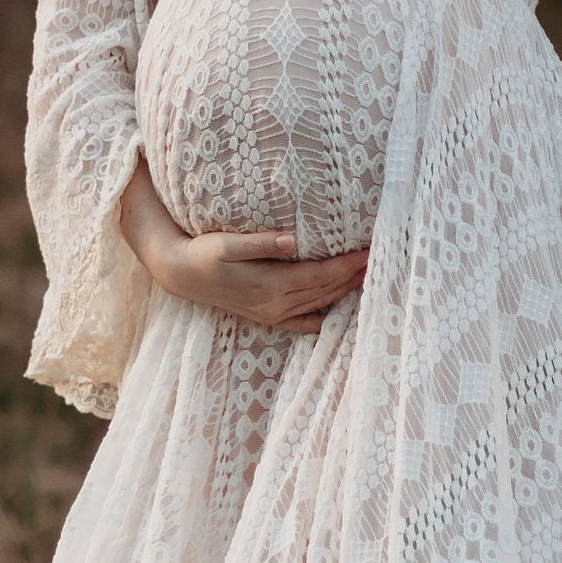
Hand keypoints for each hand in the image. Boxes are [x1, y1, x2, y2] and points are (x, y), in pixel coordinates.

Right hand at [119, 161, 368, 334]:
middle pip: (326, 291)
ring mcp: (273, 313)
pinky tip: (337, 313)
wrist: (181, 275)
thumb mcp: (226, 244)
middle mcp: (277, 304)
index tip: (369, 251)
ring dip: (345, 291)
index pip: (321, 275)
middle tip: (380, 260)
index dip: (348, 265)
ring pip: (319, 304)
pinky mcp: (267, 316)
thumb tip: (292, 239)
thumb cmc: (203, 254)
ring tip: (367, 277)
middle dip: (354, 276)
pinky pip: (303, 323)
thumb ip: (260, 242)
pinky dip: (323, 317)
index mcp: (271, 285)